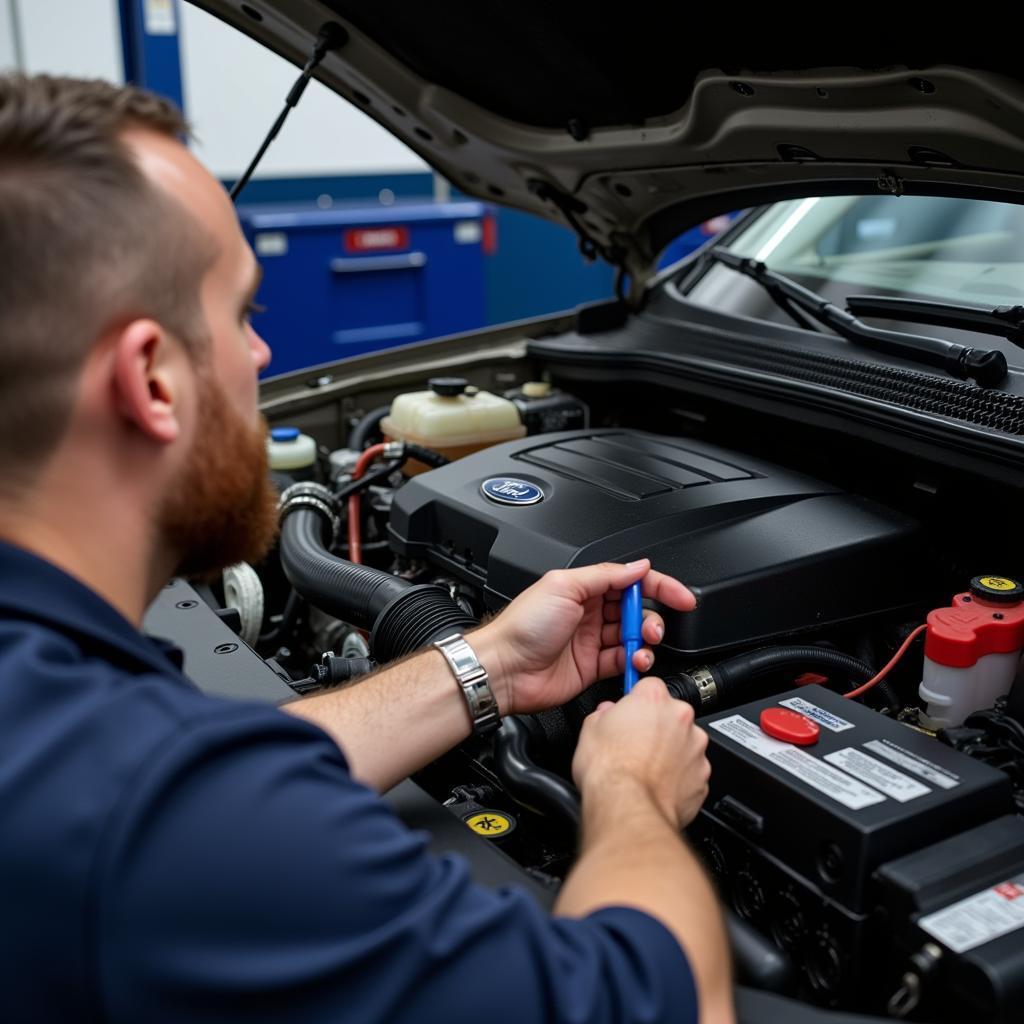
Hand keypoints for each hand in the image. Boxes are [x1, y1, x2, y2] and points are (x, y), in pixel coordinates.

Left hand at [472, 559, 694, 714]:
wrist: (504, 669)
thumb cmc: (523, 626)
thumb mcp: (564, 585)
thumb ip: (606, 575)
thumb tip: (638, 566)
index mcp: (584, 587)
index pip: (631, 581)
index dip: (659, 586)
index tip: (681, 597)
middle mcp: (590, 612)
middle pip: (636, 609)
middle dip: (653, 617)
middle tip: (652, 627)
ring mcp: (591, 640)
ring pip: (633, 637)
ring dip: (645, 641)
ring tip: (642, 646)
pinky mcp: (592, 667)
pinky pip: (624, 662)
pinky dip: (635, 662)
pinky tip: (635, 661)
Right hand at [571, 676, 710, 828]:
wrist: (628, 809)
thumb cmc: (610, 771)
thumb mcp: (589, 729)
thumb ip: (603, 713)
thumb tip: (606, 714)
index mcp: (654, 699)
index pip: (650, 685)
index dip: (638, 700)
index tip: (632, 709)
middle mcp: (681, 719)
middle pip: (671, 714)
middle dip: (657, 726)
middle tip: (634, 744)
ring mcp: (695, 749)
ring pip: (684, 744)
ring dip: (669, 752)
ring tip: (644, 769)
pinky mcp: (702, 778)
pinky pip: (690, 772)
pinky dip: (677, 777)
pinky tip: (656, 785)